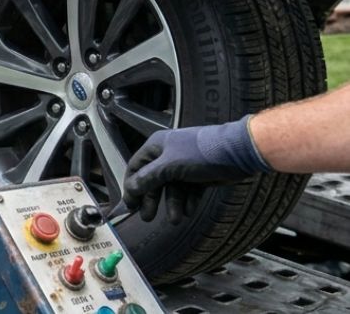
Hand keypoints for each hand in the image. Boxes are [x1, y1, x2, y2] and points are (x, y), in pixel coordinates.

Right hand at [123, 116, 270, 223]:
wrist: (236, 153)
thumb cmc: (200, 153)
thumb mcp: (169, 166)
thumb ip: (148, 178)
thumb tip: (130, 188)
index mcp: (156, 147)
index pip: (136, 168)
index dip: (131, 186)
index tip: (130, 204)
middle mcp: (168, 155)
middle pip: (153, 181)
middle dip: (151, 200)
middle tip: (147, 217)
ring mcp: (184, 166)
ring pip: (172, 189)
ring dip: (172, 205)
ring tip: (176, 219)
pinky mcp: (198, 176)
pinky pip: (188, 192)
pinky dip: (188, 202)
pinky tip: (189, 211)